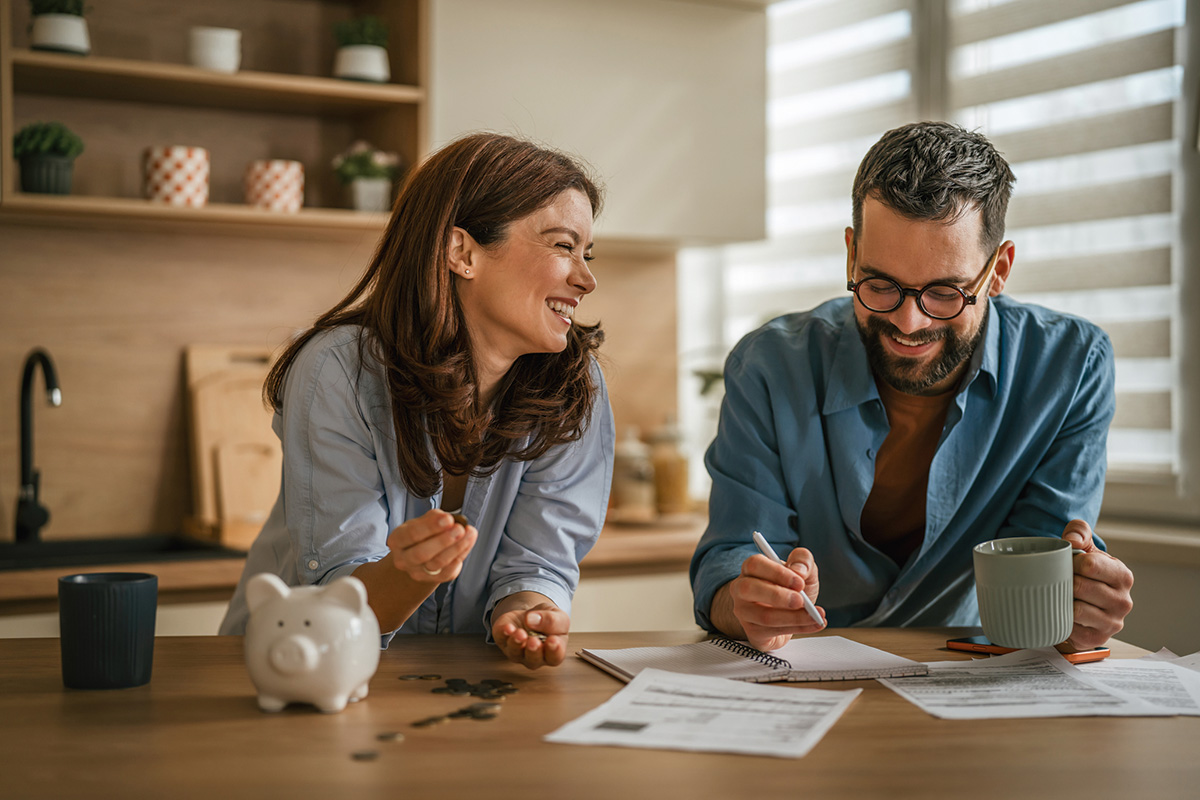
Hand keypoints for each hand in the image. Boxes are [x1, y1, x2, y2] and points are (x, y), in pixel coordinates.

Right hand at [385, 509, 476, 583]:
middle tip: (460, 529)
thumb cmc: (423, 533)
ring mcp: (416, 572)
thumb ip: (435, 518)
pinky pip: (447, 572)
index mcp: (397, 540)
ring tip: (469, 533)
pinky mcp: (432, 579)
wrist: (420, 554)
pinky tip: (468, 543)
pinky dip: (459, 557)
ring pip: (437, 564)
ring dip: (456, 548)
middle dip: (443, 541)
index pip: (411, 534)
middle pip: (422, 553)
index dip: (431, 526)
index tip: (448, 519)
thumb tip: (451, 520)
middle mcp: (403, 559)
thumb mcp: (423, 521)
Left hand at [492, 602, 569, 669]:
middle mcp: (534, 657)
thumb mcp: (559, 616)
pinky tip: (508, 627)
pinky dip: (503, 632)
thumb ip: (552, 620)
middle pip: (533, 660)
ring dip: (516, 643)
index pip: (555, 657)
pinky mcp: (502, 639)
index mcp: (553, 652)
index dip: (554, 651)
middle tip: (534, 641)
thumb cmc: (548, 622)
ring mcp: (516, 651)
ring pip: (514, 652)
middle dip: (533, 651)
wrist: (532, 616)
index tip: (553, 640)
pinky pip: (500, 638)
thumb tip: (533, 620)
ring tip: (520, 633)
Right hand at [727, 548, 825, 651]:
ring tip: (814, 616)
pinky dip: (799, 628)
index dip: (777, 573)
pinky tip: (814, 624)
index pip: (755, 565)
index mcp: (752, 569)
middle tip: (801, 600)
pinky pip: (774, 632)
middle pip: (747, 589)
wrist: (787, 616)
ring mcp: (744, 612)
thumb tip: (799, 570)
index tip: (799, 582)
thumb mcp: (802, 570)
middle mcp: (741, 589)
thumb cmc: (791, 589)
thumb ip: (803, 560)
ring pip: (763, 616)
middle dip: (777, 596)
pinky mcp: (753, 631)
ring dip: (793, 617)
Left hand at [1060, 519, 1133, 649]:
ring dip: (1062, 601)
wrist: (1082, 604)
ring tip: (1060, 594)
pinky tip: (1062, 612)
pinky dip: (1062, 618)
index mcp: (1123, 576)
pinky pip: (1071, 628)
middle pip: (1081, 587)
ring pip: (1076, 609)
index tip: (1065, 564)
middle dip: (1064, 582)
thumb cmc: (1084, 573)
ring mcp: (1112, 623)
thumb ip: (1079, 531)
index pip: (1090, 565)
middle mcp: (1123, 601)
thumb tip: (1072, 541)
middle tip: (1058, 580)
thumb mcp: (1084, 547)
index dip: (1070, 562)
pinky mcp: (1096, 639)